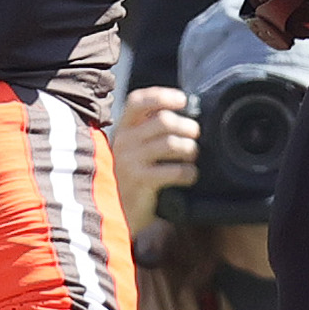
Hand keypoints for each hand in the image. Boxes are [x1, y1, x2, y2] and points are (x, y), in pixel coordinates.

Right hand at [112, 86, 198, 236]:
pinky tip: (190, 176)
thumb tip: (183, 116)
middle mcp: (124, 141)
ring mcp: (131, 161)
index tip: (183, 100)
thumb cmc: (129, 178)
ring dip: (190, 148)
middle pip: (163, 120)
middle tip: (195, 135)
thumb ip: (147, 132)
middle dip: (187, 126)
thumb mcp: (131, 150)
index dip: (162, 96)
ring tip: (192, 155)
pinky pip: (173, 171)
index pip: (139, 101)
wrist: (113, 213)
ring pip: (171, 143)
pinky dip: (188, 172)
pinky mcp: (140, 182)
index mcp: (123, 128)